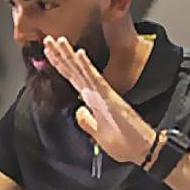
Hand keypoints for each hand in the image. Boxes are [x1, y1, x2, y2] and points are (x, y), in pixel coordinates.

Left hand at [41, 36, 156, 166]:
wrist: (141, 150)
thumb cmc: (124, 142)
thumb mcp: (98, 134)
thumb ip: (87, 121)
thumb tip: (78, 111)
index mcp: (92, 100)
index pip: (72, 78)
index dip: (60, 65)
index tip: (48, 51)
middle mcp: (96, 93)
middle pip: (74, 71)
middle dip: (60, 55)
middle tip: (48, 39)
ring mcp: (102, 94)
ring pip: (82, 71)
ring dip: (70, 55)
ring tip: (59, 40)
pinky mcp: (109, 98)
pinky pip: (95, 80)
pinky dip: (87, 67)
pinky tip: (79, 54)